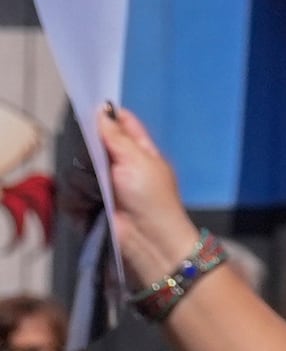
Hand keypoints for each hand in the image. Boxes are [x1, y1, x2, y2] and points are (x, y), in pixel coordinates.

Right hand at [91, 103, 203, 292]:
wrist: (148, 240)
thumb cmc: (152, 199)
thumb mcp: (138, 161)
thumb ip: (117, 136)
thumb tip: (103, 110)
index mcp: (139, 151)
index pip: (121, 125)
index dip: (108, 117)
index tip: (95, 113)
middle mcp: (119, 166)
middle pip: (89, 147)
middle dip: (92, 158)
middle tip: (104, 171)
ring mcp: (102, 187)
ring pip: (75, 172)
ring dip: (86, 185)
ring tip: (102, 198)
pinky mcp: (88, 206)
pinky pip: (69, 196)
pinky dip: (78, 203)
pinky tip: (92, 210)